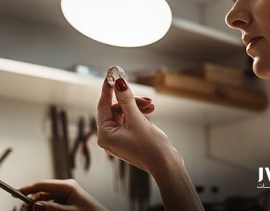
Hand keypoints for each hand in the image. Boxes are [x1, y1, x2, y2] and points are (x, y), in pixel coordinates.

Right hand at [19, 179, 106, 210]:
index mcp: (68, 186)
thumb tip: (36, 205)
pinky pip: (51, 204)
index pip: (44, 184)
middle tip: (23, 209)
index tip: (16, 193)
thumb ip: (53, 209)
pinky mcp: (66, 202)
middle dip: (32, 200)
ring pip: (45, 199)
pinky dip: (44, 208)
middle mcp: (66, 188)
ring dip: (37, 205)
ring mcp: (66, 195)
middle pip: (42, 192)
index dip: (28, 188)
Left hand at [97, 77, 203, 210]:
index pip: (103, 105)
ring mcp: (119, 139)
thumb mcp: (137, 119)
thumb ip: (127, 99)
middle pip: (116, 109)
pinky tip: (150, 112)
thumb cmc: (150, 146)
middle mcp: (109, 137)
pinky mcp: (130, 139)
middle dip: (131, 101)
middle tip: (147, 99)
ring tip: (152, 106)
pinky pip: (131, 121)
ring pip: (125, 114)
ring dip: (138, 107)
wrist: (166, 164)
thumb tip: (119, 82)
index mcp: (105, 135)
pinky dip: (139, 114)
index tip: (112, 74)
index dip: (108, 89)